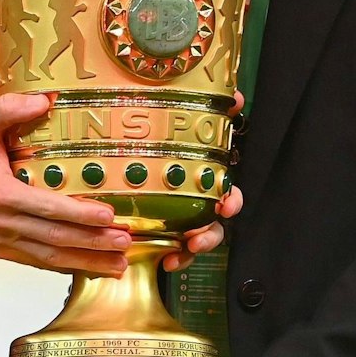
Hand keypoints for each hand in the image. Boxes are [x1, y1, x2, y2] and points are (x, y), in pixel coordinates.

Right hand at [0, 92, 129, 275]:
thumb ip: (10, 108)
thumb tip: (45, 101)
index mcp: (0, 194)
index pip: (47, 208)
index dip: (80, 214)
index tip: (108, 215)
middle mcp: (2, 224)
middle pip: (56, 238)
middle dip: (94, 242)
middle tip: (125, 242)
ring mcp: (3, 241)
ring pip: (51, 257)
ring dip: (87, 261)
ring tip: (118, 262)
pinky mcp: (3, 251)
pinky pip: (40, 262)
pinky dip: (68, 267)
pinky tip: (92, 266)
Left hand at [164, 87, 247, 271]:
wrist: (118, 172)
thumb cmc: (156, 148)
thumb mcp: (176, 125)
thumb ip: (208, 111)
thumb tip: (237, 96)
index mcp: (201, 179)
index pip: (227, 192)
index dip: (232, 201)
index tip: (228, 206)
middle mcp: (196, 201)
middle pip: (215, 222)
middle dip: (212, 233)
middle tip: (201, 237)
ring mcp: (181, 220)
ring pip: (200, 239)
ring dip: (199, 245)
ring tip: (187, 250)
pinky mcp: (163, 234)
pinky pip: (177, 252)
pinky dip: (177, 258)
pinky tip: (167, 260)